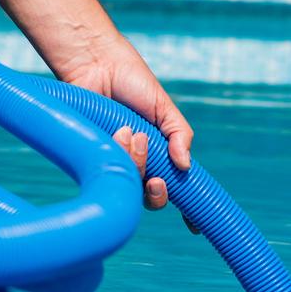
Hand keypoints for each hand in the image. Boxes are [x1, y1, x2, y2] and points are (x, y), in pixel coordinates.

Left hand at [64, 41, 195, 218]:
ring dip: (135, 163)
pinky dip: (119, 154)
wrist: (96, 64)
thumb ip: (180, 135)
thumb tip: (185, 167)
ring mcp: (116, 161)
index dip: (187, 211)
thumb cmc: (131, 81)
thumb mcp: (164, 108)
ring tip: (129, 132)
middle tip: (155, 179)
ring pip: (131, 186)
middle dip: (155, 193)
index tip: (194, 228)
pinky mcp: (95, 156)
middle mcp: (139, 162)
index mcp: (160, 154)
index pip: (176, 188)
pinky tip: (118, 133)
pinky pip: (111, 172)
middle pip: (151, 199)